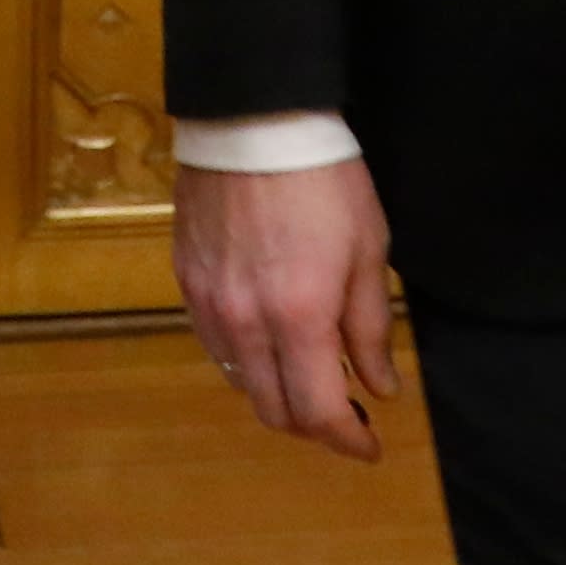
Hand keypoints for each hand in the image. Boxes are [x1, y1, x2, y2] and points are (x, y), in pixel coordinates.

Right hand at [173, 149, 401, 460]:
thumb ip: (370, 327)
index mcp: (299, 317)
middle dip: (313, 426)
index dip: (348, 440)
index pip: (319, 412)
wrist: (251, 119)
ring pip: (240, 382)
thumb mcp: (369, 248)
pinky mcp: (186, 282)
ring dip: (277, 393)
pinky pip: (215, 345)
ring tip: (308, 373)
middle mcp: (246, 323)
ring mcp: (209, 304)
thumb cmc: (325, 179)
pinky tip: (270, 337)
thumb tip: (379, 387)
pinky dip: (247, 359)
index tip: (371, 445)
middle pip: (274, 411)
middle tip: (344, 413)